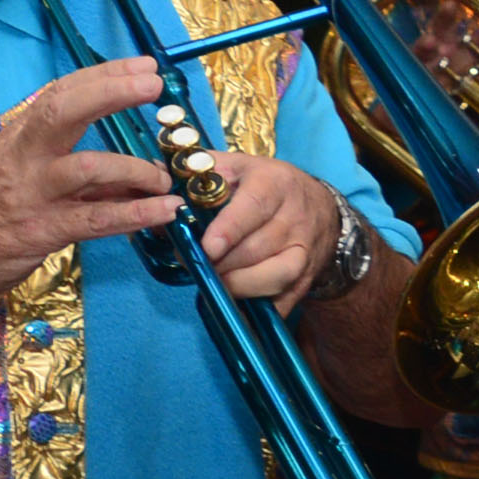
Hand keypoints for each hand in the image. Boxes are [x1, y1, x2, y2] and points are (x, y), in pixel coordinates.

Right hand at [0, 59, 180, 306]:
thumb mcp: (23, 173)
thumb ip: (76, 165)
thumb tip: (138, 164)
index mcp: (19, 137)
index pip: (60, 93)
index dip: (103, 75)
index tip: (143, 66)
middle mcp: (22, 157)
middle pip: (61, 111)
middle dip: (109, 92)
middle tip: (152, 85)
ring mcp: (31, 193)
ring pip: (85, 167)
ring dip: (134, 169)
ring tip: (163, 178)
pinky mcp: (41, 231)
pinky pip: (96, 219)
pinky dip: (137, 213)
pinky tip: (166, 210)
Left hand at [199, 154, 345, 311]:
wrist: (320, 208)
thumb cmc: (268, 187)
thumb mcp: (239, 167)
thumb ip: (200, 172)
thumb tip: (157, 177)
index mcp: (275, 185)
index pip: (254, 206)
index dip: (230, 229)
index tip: (208, 247)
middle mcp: (294, 219)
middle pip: (257, 248)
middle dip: (220, 263)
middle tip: (192, 263)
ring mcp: (304, 252)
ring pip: (273, 277)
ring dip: (237, 285)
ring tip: (214, 281)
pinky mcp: (305, 280)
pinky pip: (282, 303)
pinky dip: (255, 310)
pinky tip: (233, 306)